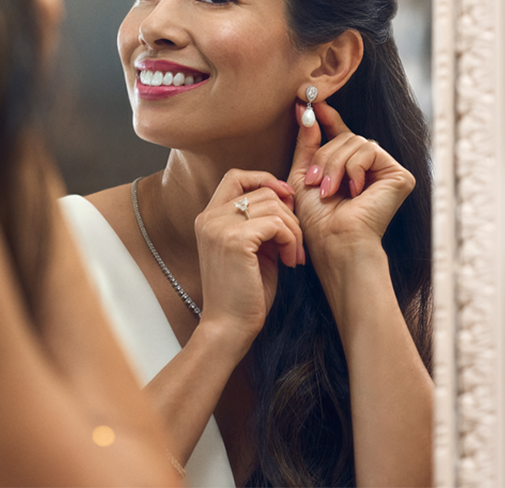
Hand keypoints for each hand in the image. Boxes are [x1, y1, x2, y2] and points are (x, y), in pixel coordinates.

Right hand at [194, 170, 302, 349]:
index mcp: (208, 218)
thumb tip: (286, 197)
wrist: (228, 328)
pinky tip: (290, 262)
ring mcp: (219, 227)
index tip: (286, 201)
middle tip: (296, 245)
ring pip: (273, 205)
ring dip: (293, 230)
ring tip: (294, 256)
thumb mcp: (252, 249)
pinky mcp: (235, 240)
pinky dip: (292, 241)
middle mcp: (209, 217)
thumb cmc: (244, 294)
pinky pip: (277, 224)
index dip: (265, 180)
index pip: (236, 176)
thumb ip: (262, 222)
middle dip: (289, 215)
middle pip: (262, 191)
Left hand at [288, 98, 414, 273]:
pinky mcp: (399, 176)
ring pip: (356, 142)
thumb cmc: (317, 220)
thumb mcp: (304, 176)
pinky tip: (353, 191)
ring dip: (335, 165)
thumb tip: (307, 111)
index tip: (309, 102)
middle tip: (315, 181)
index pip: (341, 134)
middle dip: (325, 156)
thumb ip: (308, 144)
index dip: (327, 117)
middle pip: (346, 137)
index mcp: (349, 168)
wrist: (335, 242)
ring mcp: (386, 171)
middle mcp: (370, 168)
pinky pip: (370, 150)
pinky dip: (354, 168)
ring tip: (328, 190)